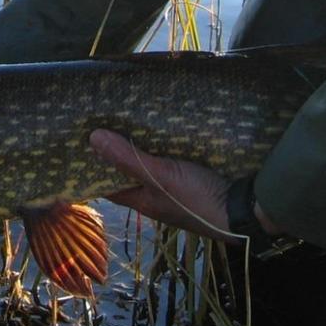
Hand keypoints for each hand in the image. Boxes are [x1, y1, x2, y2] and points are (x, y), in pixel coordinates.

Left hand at [89, 129, 239, 242]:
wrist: (244, 210)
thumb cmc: (196, 199)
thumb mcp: (159, 176)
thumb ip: (128, 159)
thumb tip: (93, 138)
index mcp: (141, 199)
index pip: (108, 183)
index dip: (94, 165)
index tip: (81, 141)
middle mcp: (155, 195)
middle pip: (129, 171)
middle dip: (117, 149)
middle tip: (105, 118)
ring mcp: (175, 187)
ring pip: (151, 164)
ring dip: (142, 144)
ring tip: (128, 114)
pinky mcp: (193, 176)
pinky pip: (172, 159)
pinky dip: (165, 144)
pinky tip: (163, 125)